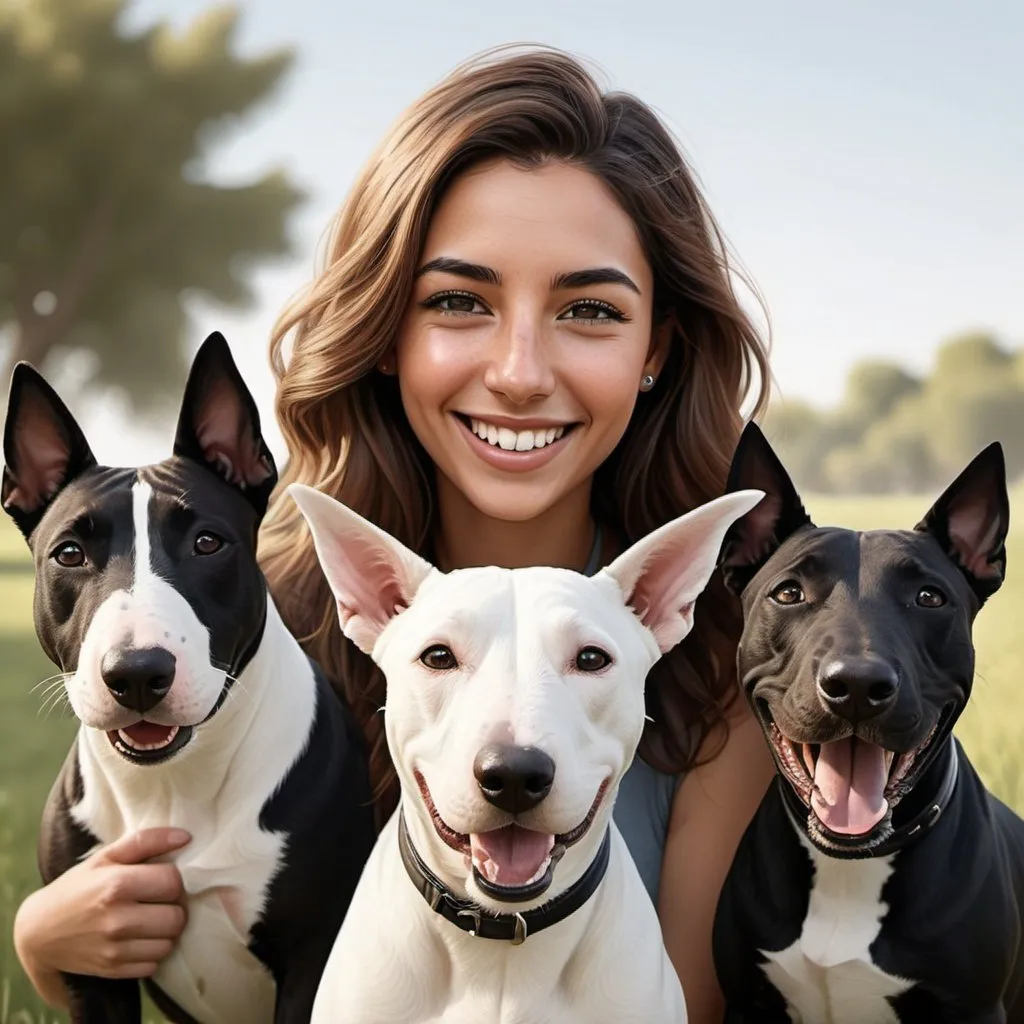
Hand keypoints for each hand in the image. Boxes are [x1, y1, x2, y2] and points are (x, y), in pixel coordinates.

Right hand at [14, 827, 190, 1004]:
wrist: (38, 932)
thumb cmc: (77, 887)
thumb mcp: (106, 857)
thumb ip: (146, 841)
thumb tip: (185, 837)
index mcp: (117, 885)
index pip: (173, 882)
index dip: (173, 879)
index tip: (161, 879)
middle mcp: (117, 920)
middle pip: (177, 917)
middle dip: (174, 907)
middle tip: (159, 902)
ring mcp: (114, 949)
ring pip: (169, 943)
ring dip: (166, 932)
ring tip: (152, 920)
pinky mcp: (112, 970)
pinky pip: (153, 965)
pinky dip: (152, 953)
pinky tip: (140, 939)